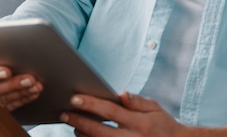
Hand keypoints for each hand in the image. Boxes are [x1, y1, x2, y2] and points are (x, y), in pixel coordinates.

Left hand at [61, 92, 184, 136]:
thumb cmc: (163, 125)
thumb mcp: (155, 109)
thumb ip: (138, 102)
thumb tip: (121, 94)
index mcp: (139, 122)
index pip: (110, 111)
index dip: (91, 104)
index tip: (74, 98)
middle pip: (98, 131)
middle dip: (78, 120)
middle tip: (64, 112)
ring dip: (81, 134)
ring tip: (72, 123)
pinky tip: (82, 135)